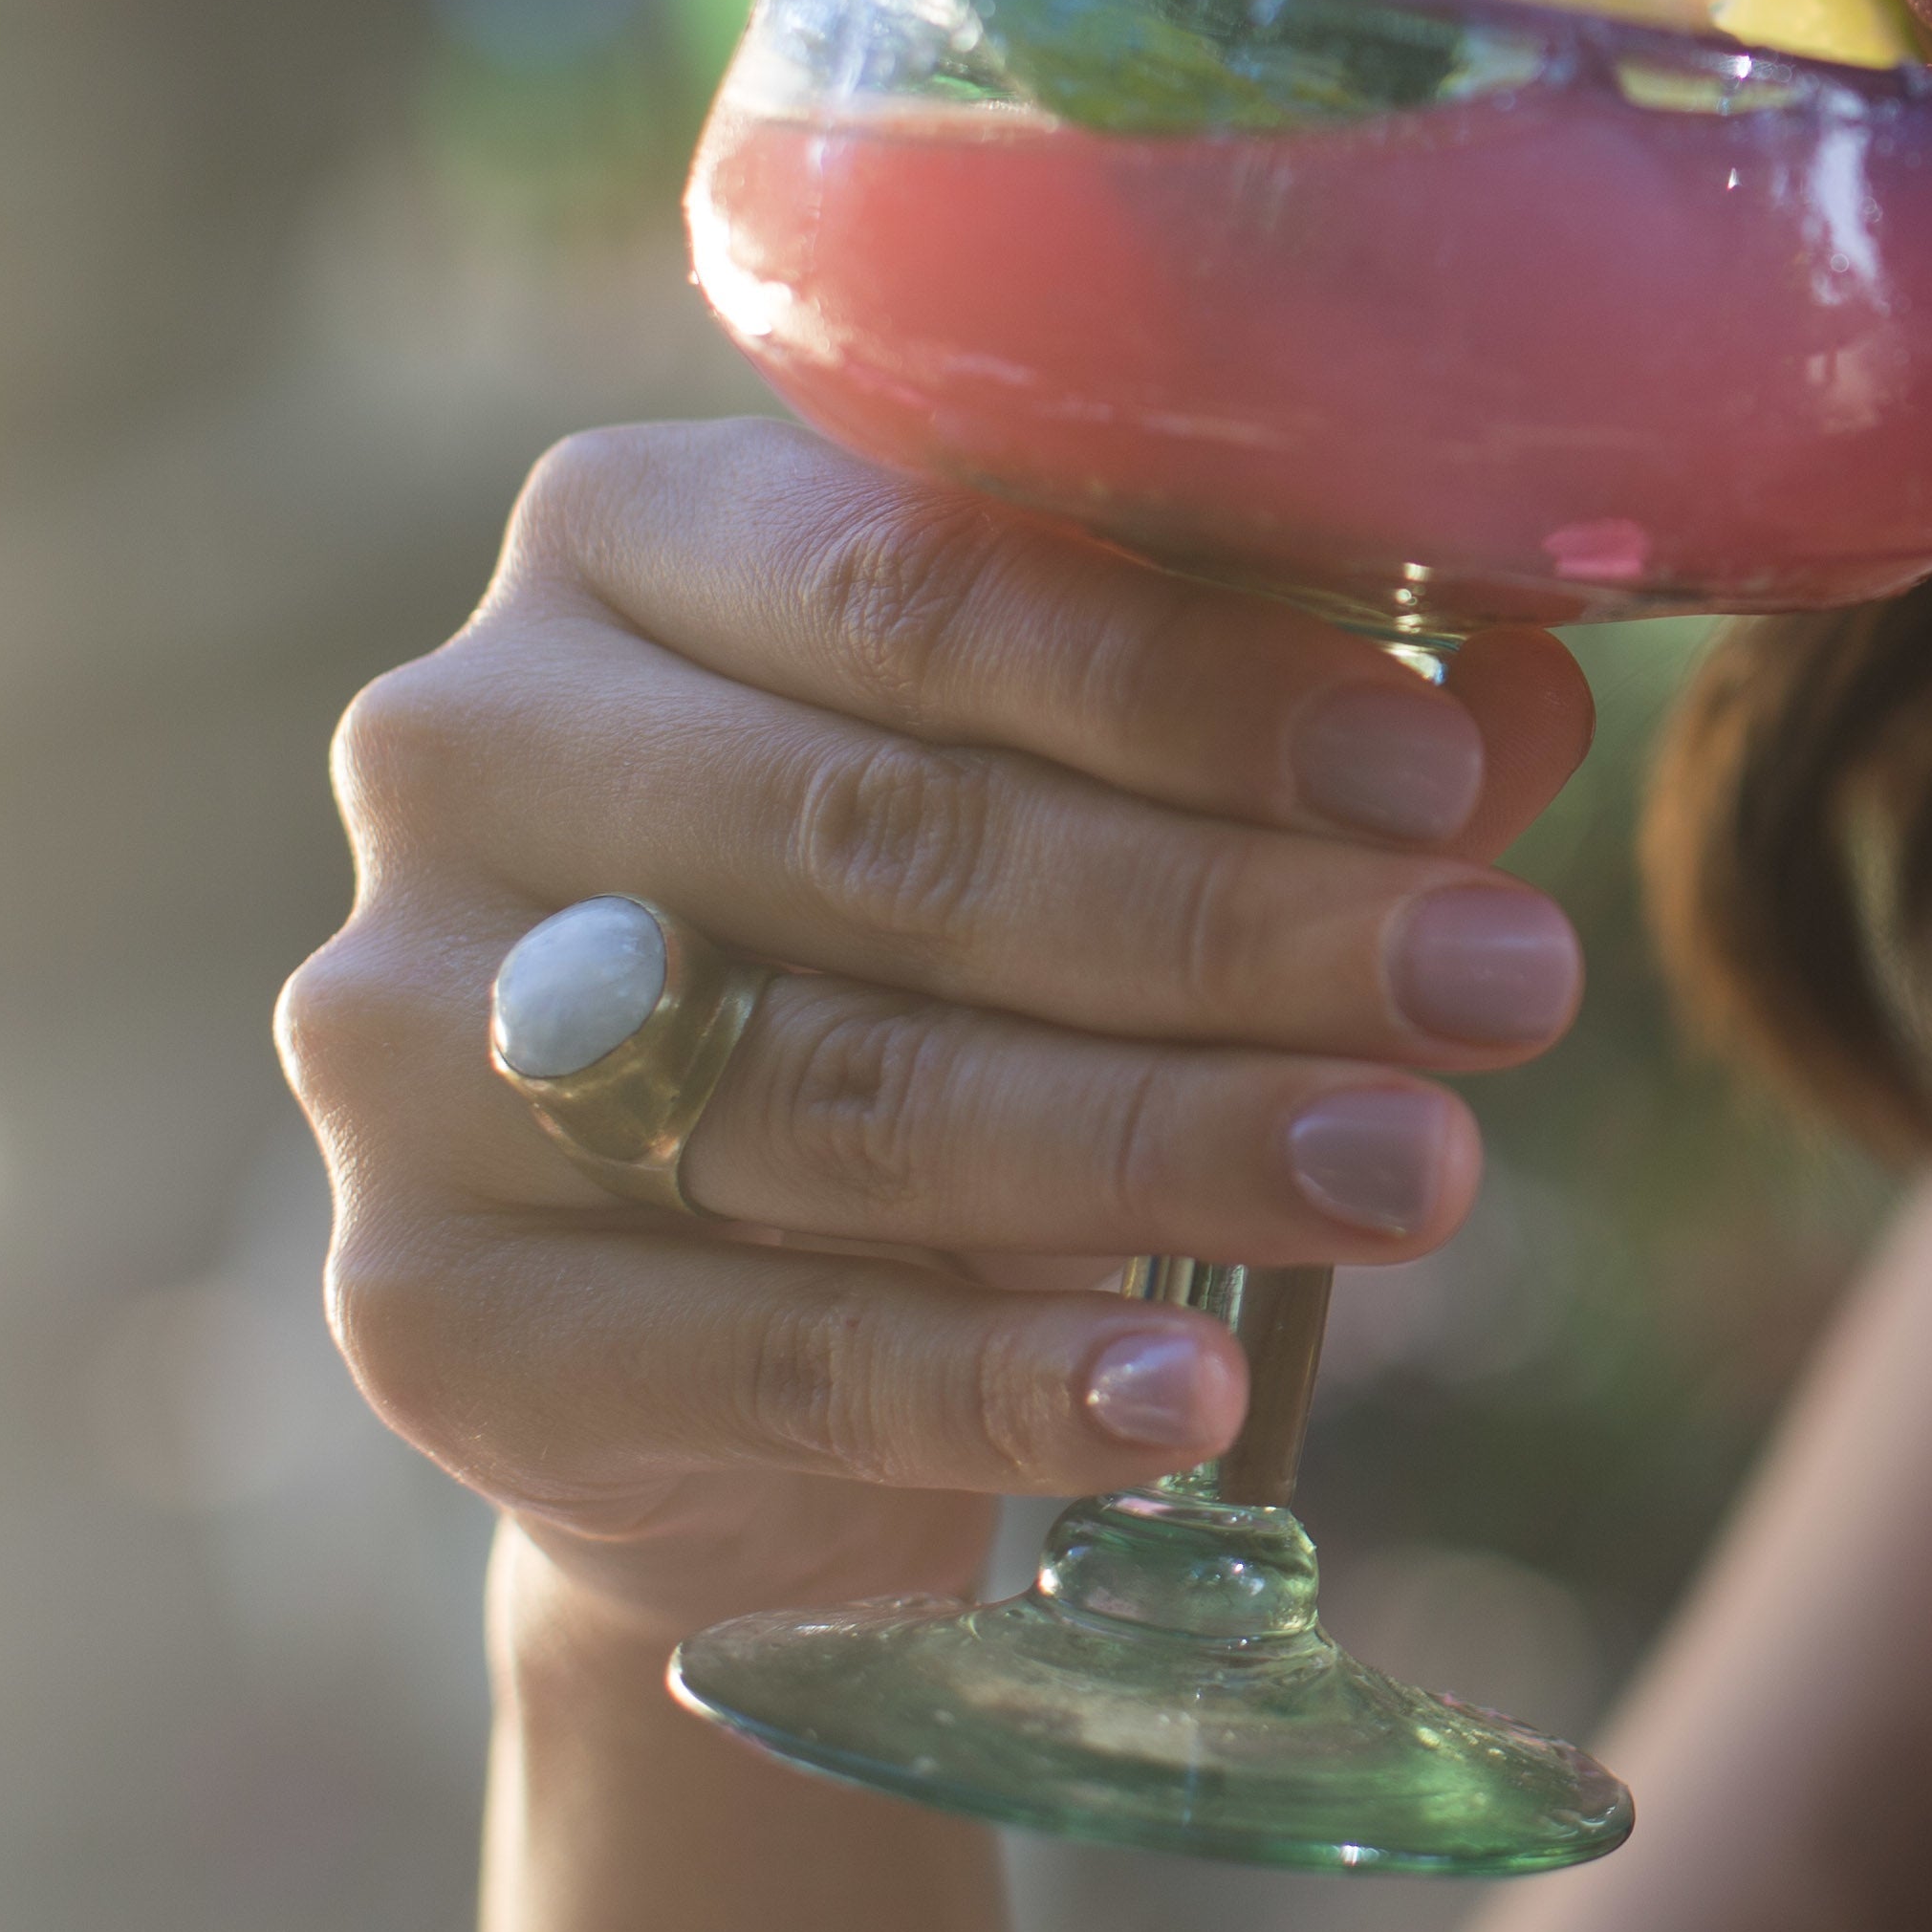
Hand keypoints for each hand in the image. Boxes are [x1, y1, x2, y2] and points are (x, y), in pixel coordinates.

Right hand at [278, 419, 1596, 1636]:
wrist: (746, 1326)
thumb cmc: (969, 962)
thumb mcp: (1125, 807)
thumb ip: (1308, 740)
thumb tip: (1527, 692)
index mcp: (627, 536)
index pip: (921, 581)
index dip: (1199, 687)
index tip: (1442, 786)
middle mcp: (465, 746)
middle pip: (896, 838)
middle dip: (1234, 923)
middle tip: (1505, 988)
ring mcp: (403, 1030)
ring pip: (845, 1090)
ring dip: (1169, 1140)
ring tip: (1418, 1172)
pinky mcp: (418, 1308)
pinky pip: (755, 1348)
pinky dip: (998, 1377)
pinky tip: (1186, 1394)